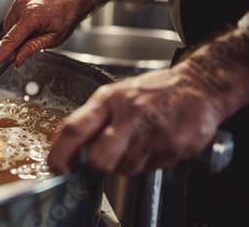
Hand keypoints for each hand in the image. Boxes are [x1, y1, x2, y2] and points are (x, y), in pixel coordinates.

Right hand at [0, 0, 84, 71]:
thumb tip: (17, 60)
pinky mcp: (19, 1)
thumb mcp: (53, 38)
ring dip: (18, 35)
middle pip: (8, 35)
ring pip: (9, 28)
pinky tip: (32, 24)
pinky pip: (12, 19)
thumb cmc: (67, 15)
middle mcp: (21, 6)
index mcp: (31, 15)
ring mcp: (19, 2)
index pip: (10, 40)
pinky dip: (18, 26)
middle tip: (33, 43)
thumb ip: (32, 48)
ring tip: (36, 30)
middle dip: (16, 44)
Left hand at [47, 66, 225, 174]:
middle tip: (100, 161)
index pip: (74, 129)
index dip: (60, 153)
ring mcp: (151, 132)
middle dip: (96, 165)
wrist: (199, 86)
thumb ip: (95, 119)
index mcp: (108, 100)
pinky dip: (147, 162)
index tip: (56, 166)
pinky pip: (148, 168)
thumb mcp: (118, 95)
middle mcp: (128, 115)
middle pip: (98, 157)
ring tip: (139, 140)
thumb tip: (71, 147)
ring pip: (124, 168)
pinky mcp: (171, 146)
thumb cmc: (154, 90)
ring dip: (126, 162)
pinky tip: (154, 143)